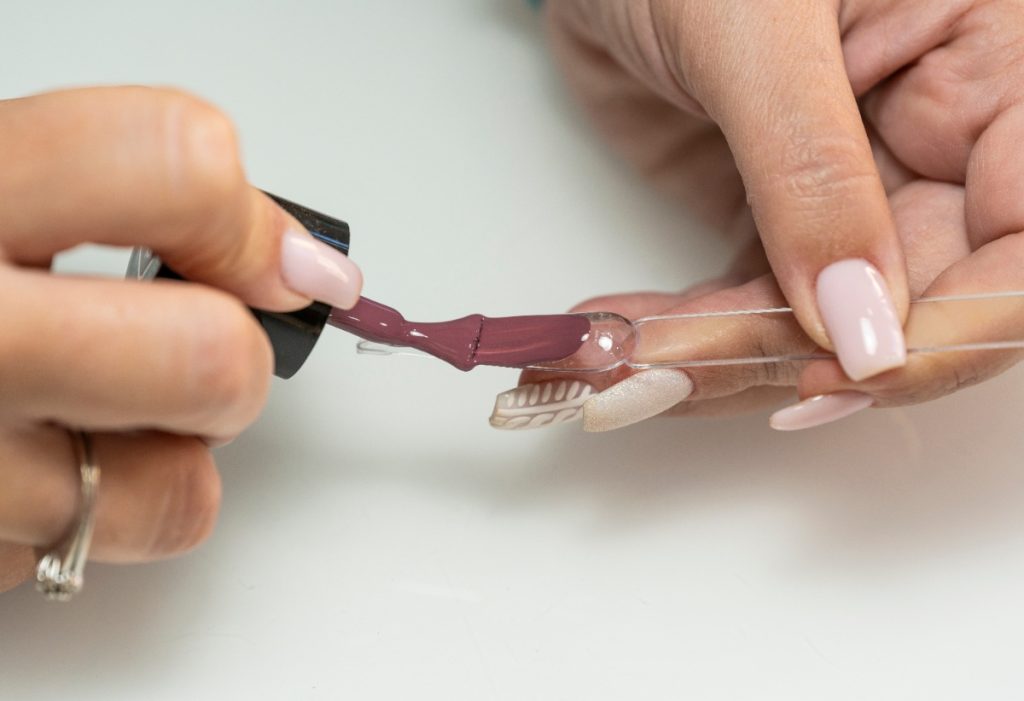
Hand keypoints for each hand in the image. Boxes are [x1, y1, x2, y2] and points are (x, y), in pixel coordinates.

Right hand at [0, 87, 361, 592]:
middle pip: (209, 358)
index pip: (174, 166)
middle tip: (197, 336)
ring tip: (99, 407)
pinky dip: (104, 514)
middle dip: (236, 355)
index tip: (269, 253)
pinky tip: (37, 464)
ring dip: (169, 448)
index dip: (246, 215)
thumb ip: (104, 182)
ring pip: (174, 489)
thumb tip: (279, 246)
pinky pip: (97, 551)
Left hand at [488, 0, 1023, 431]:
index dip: (960, 330)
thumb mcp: (754, 32)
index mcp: (989, 64)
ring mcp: (857, 195)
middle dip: (792, 356)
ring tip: (614, 358)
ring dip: (722, 360)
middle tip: (672, 366)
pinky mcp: (781, 227)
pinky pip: (757, 312)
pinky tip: (625, 336)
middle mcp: (938, 143)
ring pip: (824, 330)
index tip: (848, 373)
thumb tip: (859, 328)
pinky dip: (691, 338)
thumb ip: (812, 172)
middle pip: (918, 307)